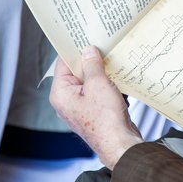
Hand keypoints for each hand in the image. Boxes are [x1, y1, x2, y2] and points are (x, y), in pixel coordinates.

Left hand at [50, 46, 142, 169]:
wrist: (120, 144)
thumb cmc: (105, 118)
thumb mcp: (98, 84)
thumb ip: (92, 64)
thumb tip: (88, 50)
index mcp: (61, 93)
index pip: (63, 63)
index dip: (75, 50)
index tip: (85, 37)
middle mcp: (67, 101)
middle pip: (78, 72)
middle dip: (93, 62)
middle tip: (104, 48)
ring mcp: (81, 107)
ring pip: (91, 82)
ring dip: (104, 75)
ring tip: (115, 66)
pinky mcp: (95, 112)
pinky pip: (100, 93)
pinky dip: (110, 87)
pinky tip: (121, 83)